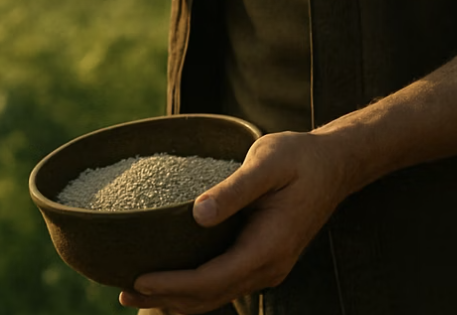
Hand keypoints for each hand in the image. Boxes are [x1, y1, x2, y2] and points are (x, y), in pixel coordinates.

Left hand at [119, 130, 351, 313]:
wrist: (334, 165)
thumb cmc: (298, 158)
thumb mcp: (266, 163)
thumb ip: (235, 189)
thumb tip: (198, 213)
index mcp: (267, 247)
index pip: (211, 279)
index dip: (173, 284)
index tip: (138, 279)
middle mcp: (267, 266)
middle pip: (210, 296)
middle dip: (165, 299)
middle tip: (123, 292)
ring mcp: (266, 266)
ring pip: (217, 295)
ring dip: (177, 299)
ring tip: (138, 294)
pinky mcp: (262, 258)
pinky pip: (224, 283)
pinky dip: (195, 289)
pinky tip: (173, 283)